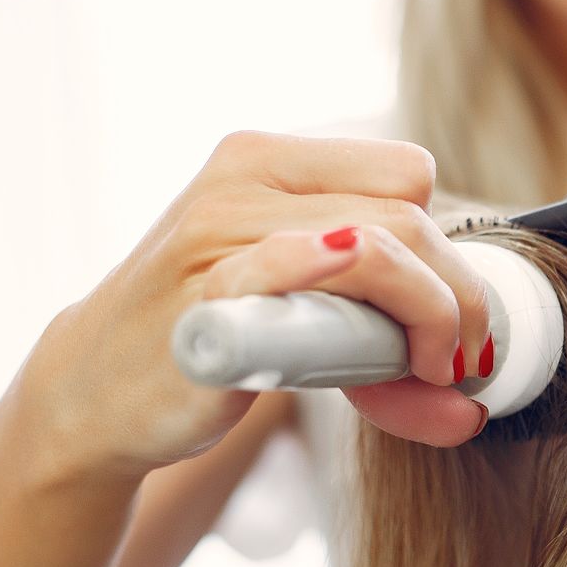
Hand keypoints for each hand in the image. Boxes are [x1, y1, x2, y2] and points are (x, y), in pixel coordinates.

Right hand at [29, 130, 491, 474]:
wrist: (95, 398)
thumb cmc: (216, 346)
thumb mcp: (305, 321)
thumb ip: (386, 344)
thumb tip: (472, 408)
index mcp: (268, 158)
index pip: (407, 172)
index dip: (444, 247)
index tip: (446, 317)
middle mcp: (241, 179)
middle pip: (409, 216)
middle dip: (457, 297)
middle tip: (453, 363)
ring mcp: (216, 233)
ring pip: (379, 245)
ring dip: (429, 318)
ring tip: (424, 374)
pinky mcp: (204, 296)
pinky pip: (297, 268)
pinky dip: (350, 297)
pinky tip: (364, 351)